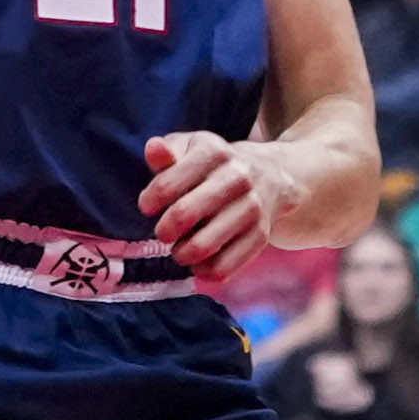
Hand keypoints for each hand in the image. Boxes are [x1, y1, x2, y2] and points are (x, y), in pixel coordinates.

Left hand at [139, 124, 334, 272]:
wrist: (270, 174)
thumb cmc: (214, 165)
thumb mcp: (191, 148)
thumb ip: (167, 152)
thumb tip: (153, 149)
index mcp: (213, 152)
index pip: (167, 184)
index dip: (150, 201)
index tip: (148, 207)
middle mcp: (237, 177)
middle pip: (184, 214)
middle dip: (164, 230)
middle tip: (163, 233)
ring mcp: (252, 207)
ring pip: (204, 245)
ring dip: (182, 254)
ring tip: (179, 250)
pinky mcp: (260, 235)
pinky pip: (224, 266)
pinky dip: (204, 271)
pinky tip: (198, 264)